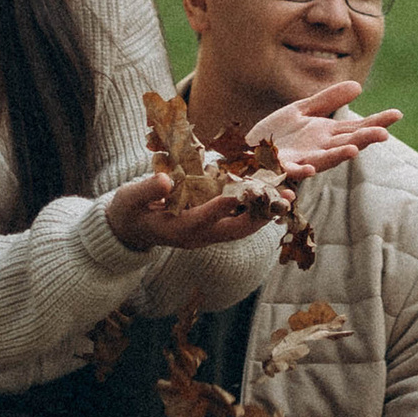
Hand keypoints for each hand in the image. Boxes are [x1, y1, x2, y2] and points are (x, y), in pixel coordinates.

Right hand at [104, 173, 274, 253]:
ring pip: (242, 228)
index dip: (221, 207)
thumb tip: (165, 180)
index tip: (240, 195)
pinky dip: (256, 209)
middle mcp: (198, 236)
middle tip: (284, 200)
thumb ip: (147, 190)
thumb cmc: (129, 210)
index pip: (203, 219)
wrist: (131, 229)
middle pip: (235, 230)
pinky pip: (239, 221)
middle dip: (260, 216)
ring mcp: (207, 234)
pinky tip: (272, 195)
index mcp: (177, 228)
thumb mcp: (130, 199)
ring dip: (265, 213)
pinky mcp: (212, 228)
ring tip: (288, 197)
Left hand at [247, 85, 402, 179]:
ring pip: (323, 161)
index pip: (356, 128)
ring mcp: (300, 161)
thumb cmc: (276, 134)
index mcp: (326, 135)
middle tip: (384, 135)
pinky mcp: (277, 169)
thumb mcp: (302, 111)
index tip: (397, 114)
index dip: (376, 122)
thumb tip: (358, 86)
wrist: (245, 152)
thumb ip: (327, 100)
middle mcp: (318, 150)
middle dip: (364, 140)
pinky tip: (308, 169)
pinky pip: (289, 173)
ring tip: (353, 151)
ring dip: (338, 156)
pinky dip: (299, 173)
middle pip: (346, 143)